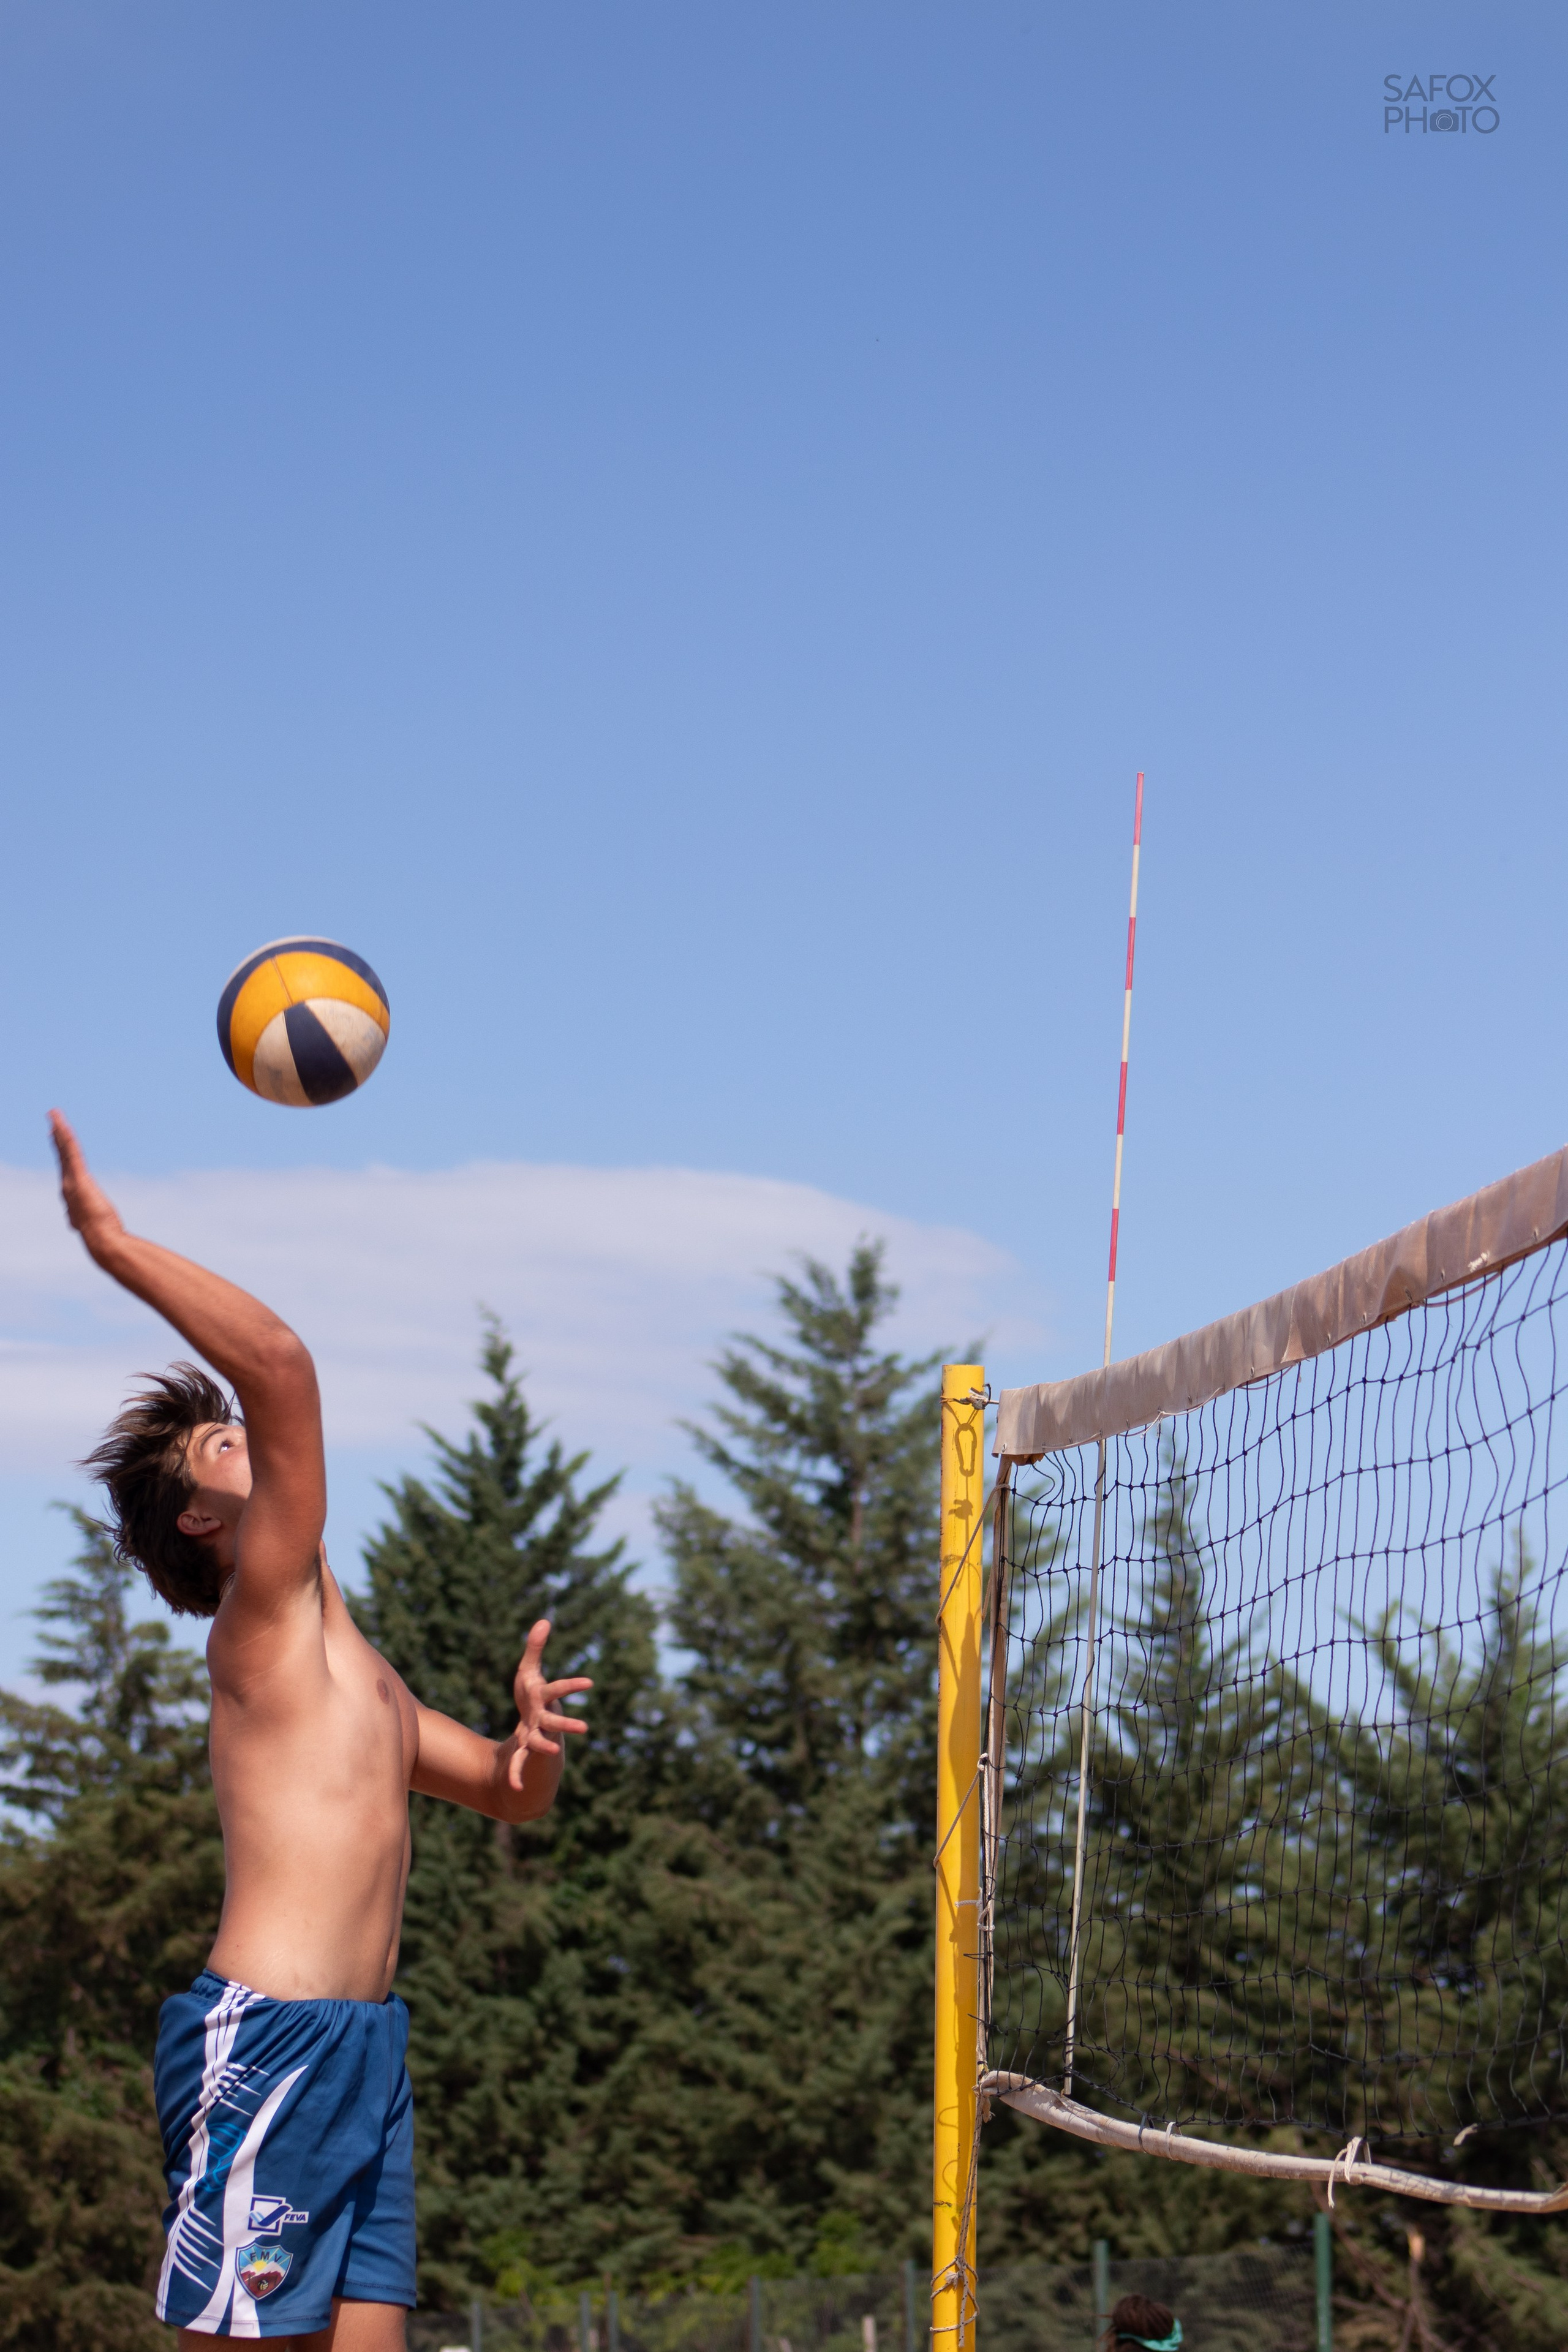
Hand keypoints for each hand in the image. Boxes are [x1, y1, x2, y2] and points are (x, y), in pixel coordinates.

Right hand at [49, 1112, 124, 1260]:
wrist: (101, 1241)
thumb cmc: (100, 1235)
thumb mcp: (87, 1223)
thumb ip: (79, 1219)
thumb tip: (73, 1222)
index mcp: (71, 1193)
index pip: (65, 1165)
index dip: (60, 1150)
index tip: (56, 1136)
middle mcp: (67, 1185)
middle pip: (62, 1154)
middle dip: (57, 1135)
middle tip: (52, 1118)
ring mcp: (72, 1182)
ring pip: (65, 1150)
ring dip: (60, 1130)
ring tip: (55, 1114)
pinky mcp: (79, 1179)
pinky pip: (72, 1154)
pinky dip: (66, 1139)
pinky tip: (62, 1126)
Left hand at [507, 1619, 591, 1785]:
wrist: (530, 1729)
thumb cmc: (530, 1697)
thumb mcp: (527, 1671)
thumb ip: (535, 1648)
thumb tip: (543, 1620)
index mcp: (544, 1699)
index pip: (558, 1690)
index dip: (572, 1685)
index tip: (590, 1683)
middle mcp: (543, 1720)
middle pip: (555, 1722)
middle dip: (567, 1725)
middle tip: (585, 1729)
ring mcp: (534, 1737)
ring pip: (539, 1743)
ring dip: (545, 1748)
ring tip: (550, 1752)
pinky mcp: (523, 1750)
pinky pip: (519, 1764)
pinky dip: (517, 1774)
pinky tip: (514, 1787)